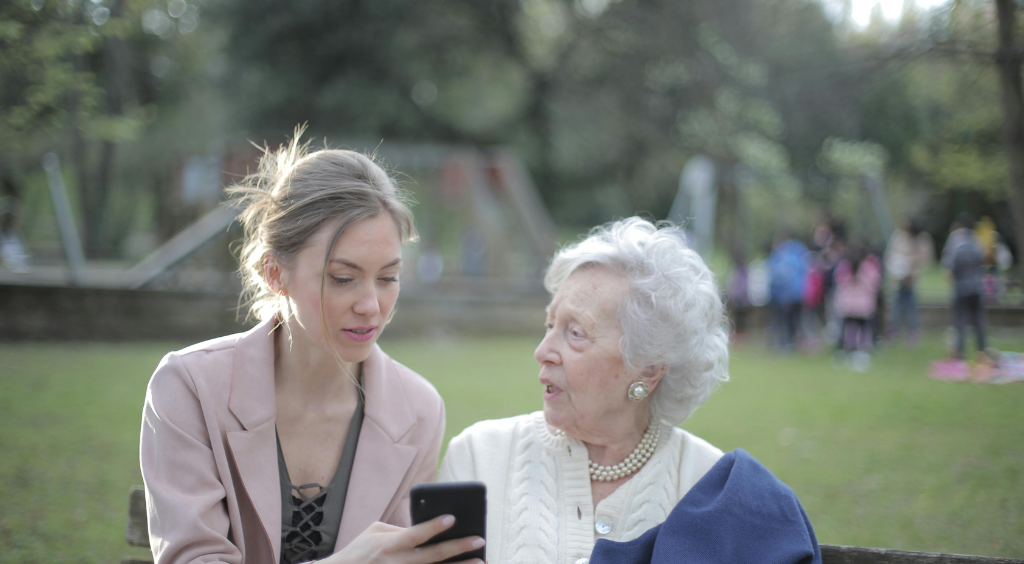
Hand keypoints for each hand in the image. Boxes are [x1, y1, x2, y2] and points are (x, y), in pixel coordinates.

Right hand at [321, 515, 484, 563]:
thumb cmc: (360, 551)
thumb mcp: (375, 532)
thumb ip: (401, 529)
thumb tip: (427, 529)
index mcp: (390, 545)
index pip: (415, 534)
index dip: (434, 526)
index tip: (453, 517)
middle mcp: (399, 563)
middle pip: (434, 556)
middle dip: (459, 547)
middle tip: (478, 539)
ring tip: (480, 561)